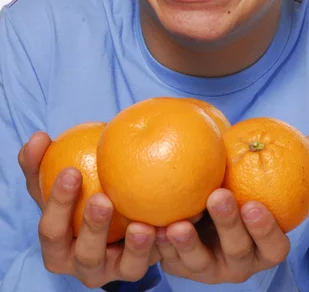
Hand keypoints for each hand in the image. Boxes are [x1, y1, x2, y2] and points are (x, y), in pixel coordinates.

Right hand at [18, 132, 159, 288]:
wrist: (115, 207)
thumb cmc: (80, 188)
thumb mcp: (59, 177)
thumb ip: (42, 160)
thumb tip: (37, 137)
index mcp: (58, 247)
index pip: (51, 230)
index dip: (58, 203)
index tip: (71, 170)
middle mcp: (83, 265)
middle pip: (85, 254)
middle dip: (92, 229)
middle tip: (102, 199)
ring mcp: (115, 271)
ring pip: (123, 268)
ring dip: (134, 248)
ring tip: (141, 225)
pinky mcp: (143, 267)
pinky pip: (155, 259)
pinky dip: (163, 242)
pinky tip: (173, 222)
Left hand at [156, 135, 308, 284]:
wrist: (202, 203)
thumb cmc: (240, 185)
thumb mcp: (261, 172)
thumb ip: (289, 159)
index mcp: (264, 244)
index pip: (274, 246)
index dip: (266, 230)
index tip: (253, 203)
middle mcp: (239, 262)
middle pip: (237, 251)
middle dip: (228, 226)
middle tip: (217, 196)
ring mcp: (207, 268)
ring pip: (199, 262)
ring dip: (188, 244)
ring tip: (177, 222)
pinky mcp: (178, 266)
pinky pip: (166, 259)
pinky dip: (156, 244)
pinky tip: (147, 224)